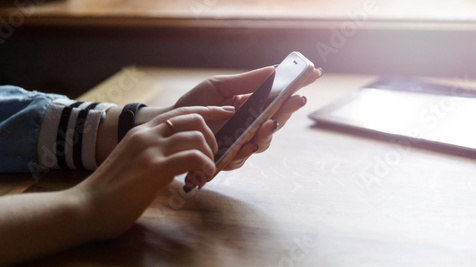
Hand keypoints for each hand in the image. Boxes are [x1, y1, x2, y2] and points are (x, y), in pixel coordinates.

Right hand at [77, 106, 233, 239]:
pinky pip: (192, 157)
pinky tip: (202, 178)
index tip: (226, 113)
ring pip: (196, 136)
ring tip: (205, 172)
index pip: (181, 112)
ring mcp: (150, 149)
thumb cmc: (110, 190)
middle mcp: (146, 134)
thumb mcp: (133, 163)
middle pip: (193, 119)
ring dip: (209, 155)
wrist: (86, 207)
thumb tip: (178, 159)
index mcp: (141, 131)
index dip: (207, 111)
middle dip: (211, 138)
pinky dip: (204, 166)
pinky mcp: (153, 168)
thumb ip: (154, 155)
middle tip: (210, 159)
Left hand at [176, 66, 322, 187]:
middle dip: (289, 110)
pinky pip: (243, 155)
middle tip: (296, 100)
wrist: (172, 124)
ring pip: (264, 140)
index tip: (314, 73)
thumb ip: (246, 81)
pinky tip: (249, 142)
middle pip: (278, 119)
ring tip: (269, 123)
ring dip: (269, 132)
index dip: (297, 86)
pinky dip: (248, 149)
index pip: (279, 96)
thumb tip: (275, 70)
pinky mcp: (229, 157)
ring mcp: (241, 141)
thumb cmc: (195, 104)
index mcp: (250, 104)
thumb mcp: (219, 87)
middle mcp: (250, 124)